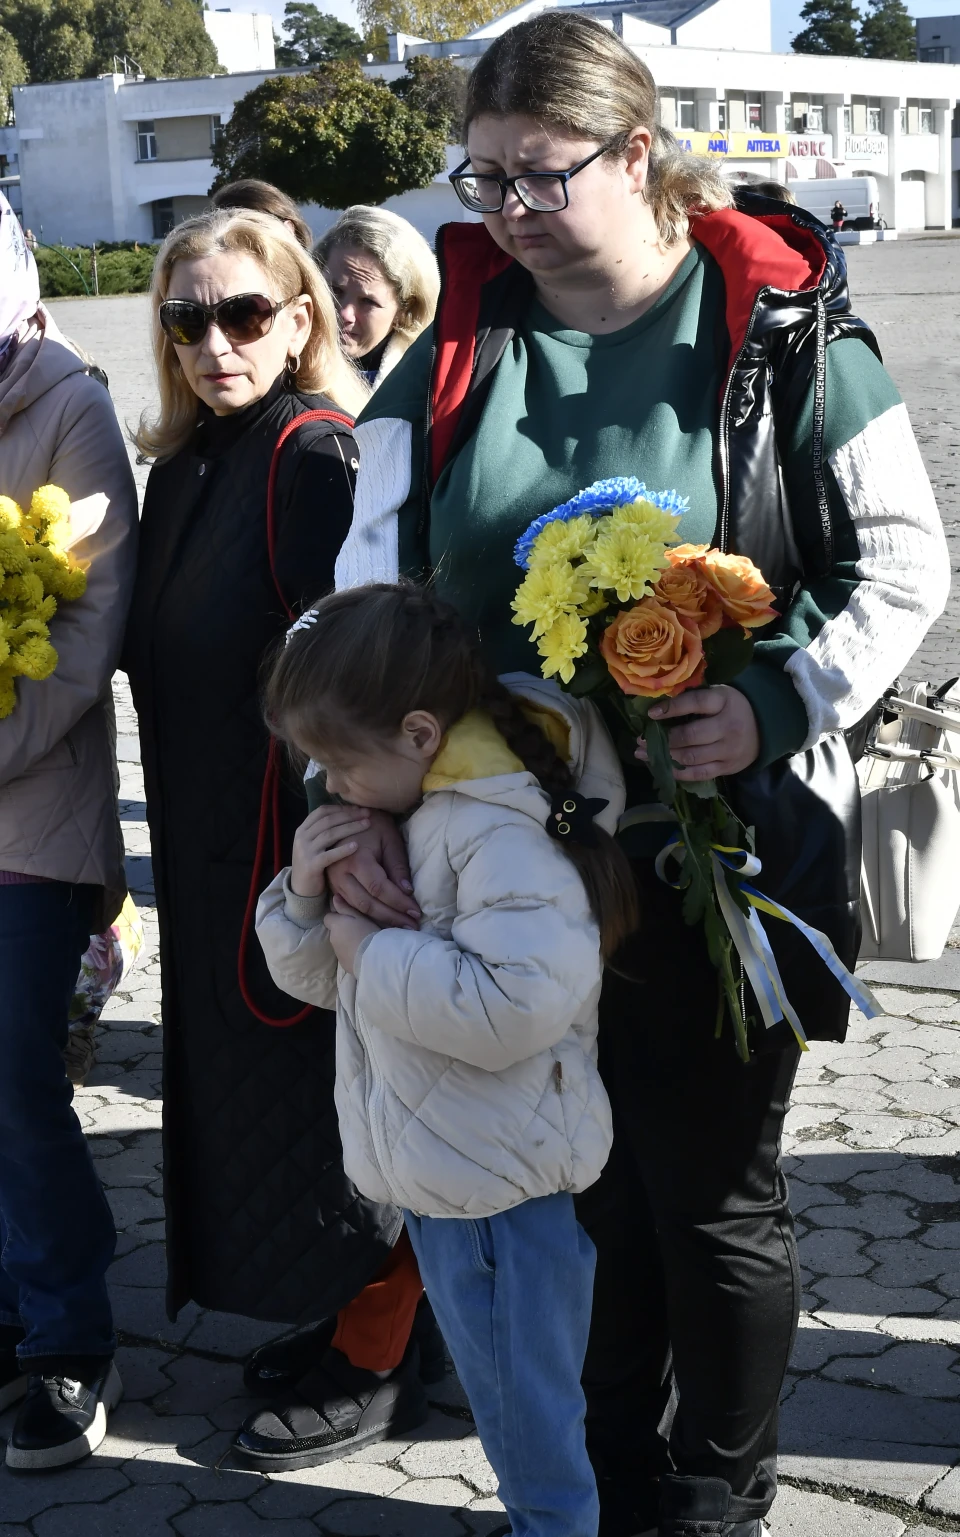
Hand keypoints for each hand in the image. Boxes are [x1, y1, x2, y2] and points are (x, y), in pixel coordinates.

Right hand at [290, 806, 371, 897]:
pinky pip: (329, 855)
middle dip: (349, 815)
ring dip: (350, 827)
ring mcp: (305, 851)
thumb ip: (324, 831)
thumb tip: (347, 814)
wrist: (300, 889)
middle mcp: (302, 837)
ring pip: (330, 834)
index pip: (322, 811)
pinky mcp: (311, 866)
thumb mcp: (314, 844)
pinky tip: (357, 846)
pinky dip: (343, 849)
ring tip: (367, 825)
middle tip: (367, 813)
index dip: (341, 808)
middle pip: (328, 820)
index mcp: (302, 829)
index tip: (358, 808)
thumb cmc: (313, 864)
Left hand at [325, 899, 380, 975]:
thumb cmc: (368, 932)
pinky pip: (345, 955)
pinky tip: (362, 953)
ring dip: (347, 942)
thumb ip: (345, 907)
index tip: (348, 918)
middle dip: (343, 931)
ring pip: (340, 944)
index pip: (328, 918)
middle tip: (359, 930)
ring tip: (362, 942)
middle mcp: (332, 938)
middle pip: (334, 932)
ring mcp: (337, 952)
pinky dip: (351, 953)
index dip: (337, 917)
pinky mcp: (343, 964)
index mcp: (335, 925)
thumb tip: (334, 897)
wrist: (374, 958)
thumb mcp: (360, 916)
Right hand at [326, 809, 419, 929]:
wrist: (349, 817)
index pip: (380, 889)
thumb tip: (407, 892)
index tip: (416, 912)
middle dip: (392, 916)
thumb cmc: (374, 825)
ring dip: (381, 919)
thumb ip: (397, 866)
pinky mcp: (333, 885)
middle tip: (412, 925)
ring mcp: (333, 881)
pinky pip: (350, 905)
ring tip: (401, 925)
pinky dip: (367, 915)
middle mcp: (340, 873)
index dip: (399, 902)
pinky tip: (382, 920)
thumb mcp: (389, 840)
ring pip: (358, 908)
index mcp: (355, 859)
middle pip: (368, 904)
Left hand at [634, 686, 759, 780]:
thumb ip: (694, 698)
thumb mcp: (718, 694)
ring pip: (692, 757)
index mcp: (724, 701)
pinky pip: (700, 773)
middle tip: (641, 739)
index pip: (696, 702)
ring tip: (643, 754)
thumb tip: (658, 705)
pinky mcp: (727, 767)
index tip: (651, 714)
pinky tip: (662, 768)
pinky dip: (679, 773)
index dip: (672, 708)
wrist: (764, 728)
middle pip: (691, 735)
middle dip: (663, 739)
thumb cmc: (731, 707)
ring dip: (665, 757)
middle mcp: (728, 726)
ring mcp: (729, 750)